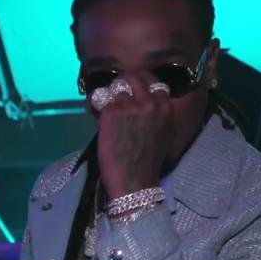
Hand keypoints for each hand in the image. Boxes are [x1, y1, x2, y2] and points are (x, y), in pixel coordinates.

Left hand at [96, 71, 178, 198]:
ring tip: (102, 107)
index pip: (150, 78)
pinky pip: (100, 100)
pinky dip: (95, 106)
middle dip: (120, 84)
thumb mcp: (160, 132)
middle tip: (113, 95)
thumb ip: (153, 113)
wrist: (134, 183)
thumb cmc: (147, 162)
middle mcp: (150, 102)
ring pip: (114, 87)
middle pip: (131, 76)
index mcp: (165, 107)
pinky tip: (95, 115)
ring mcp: (130, 106)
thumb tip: (134, 98)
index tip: (129, 89)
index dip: (137, 82)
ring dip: (107, 96)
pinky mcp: (111, 112)